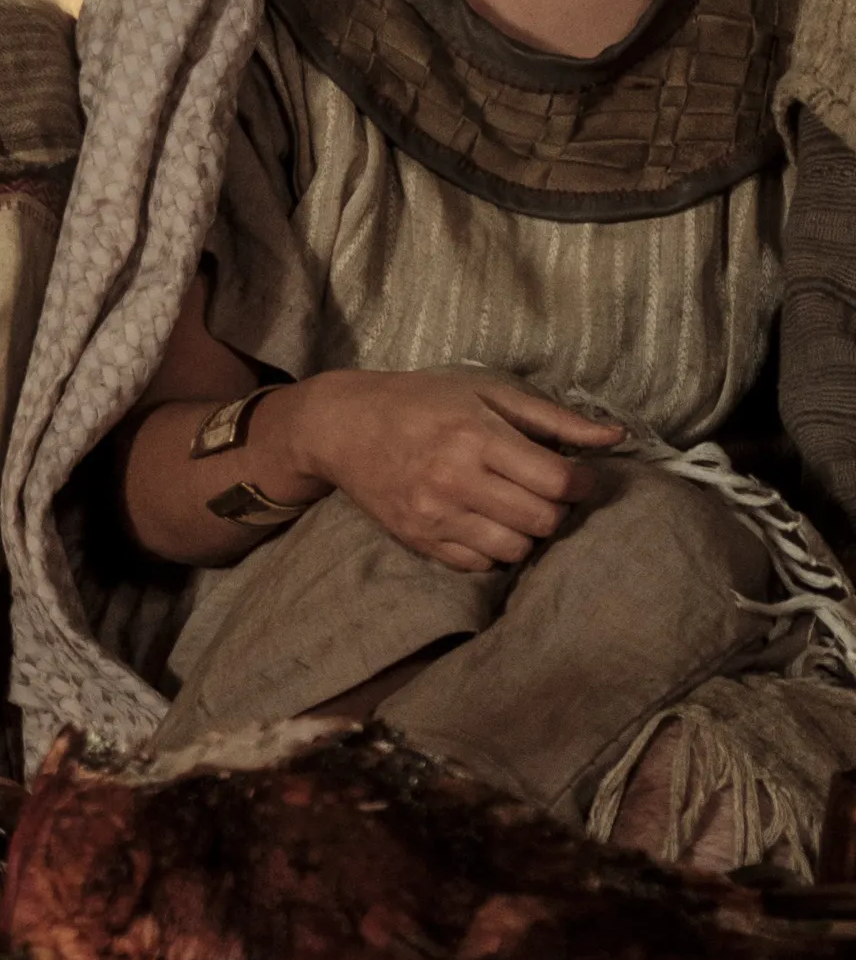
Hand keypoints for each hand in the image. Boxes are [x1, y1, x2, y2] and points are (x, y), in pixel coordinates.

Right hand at [278, 368, 623, 573]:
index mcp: (476, 436)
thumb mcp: (486, 393)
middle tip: (545, 492)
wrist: (341, 426)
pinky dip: (492, 550)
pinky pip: (479, 565)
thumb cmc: (420, 402)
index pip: (559, 481)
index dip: (583, 483)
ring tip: (515, 509)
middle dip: (556, 509)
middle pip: (543, 520)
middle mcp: (454, 478)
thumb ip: (554, 419)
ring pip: (515, 550)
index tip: (577, 476)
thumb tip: (617, 437)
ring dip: (526, 533)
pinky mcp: (417, 539)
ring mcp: (433, 515)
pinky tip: (484, 522)